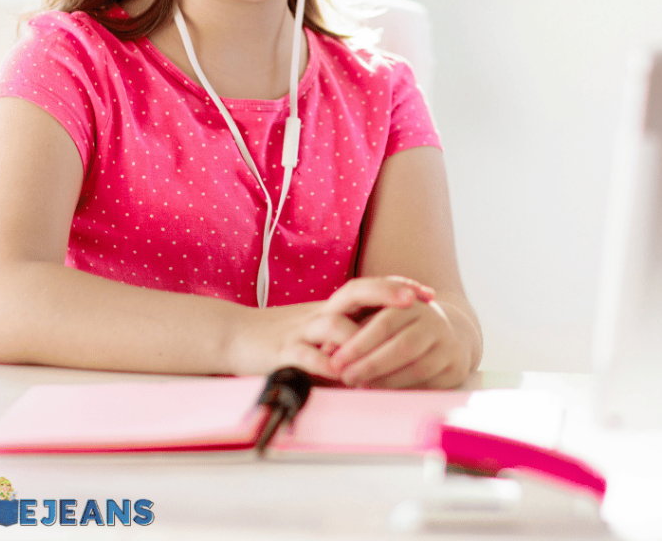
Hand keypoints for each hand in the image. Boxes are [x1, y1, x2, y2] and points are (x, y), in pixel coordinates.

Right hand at [232, 276, 433, 378]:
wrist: (234, 335)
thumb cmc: (282, 335)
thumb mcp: (320, 328)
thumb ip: (349, 331)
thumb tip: (389, 341)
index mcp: (331, 306)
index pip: (369, 288)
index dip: (397, 287)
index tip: (427, 293)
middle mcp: (320, 312)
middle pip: (356, 291)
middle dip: (387, 294)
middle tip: (413, 301)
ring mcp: (301, 330)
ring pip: (333, 322)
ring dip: (358, 336)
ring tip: (384, 348)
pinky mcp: (281, 351)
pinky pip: (305, 355)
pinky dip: (323, 363)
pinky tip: (340, 374)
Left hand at [326, 295, 473, 388]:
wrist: (449, 332)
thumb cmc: (403, 325)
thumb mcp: (382, 316)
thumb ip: (356, 327)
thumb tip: (325, 349)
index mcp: (412, 304)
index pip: (384, 323)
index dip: (358, 344)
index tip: (336, 361)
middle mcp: (434, 322)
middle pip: (401, 346)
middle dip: (370, 365)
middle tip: (346, 378)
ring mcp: (447, 346)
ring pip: (416, 368)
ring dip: (385, 381)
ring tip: (361, 386)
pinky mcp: (455, 368)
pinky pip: (428, 384)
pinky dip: (403, 389)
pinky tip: (384, 392)